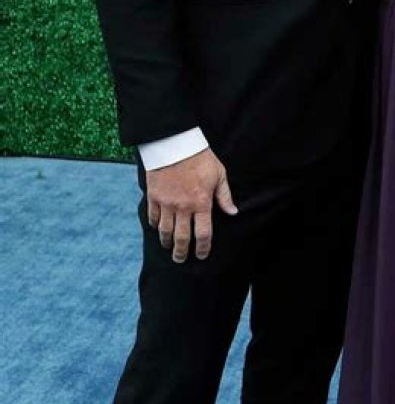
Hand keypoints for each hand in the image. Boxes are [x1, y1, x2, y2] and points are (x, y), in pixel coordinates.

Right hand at [147, 148, 237, 262]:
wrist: (174, 143)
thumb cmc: (200, 158)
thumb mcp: (219, 175)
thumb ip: (225, 196)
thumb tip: (233, 212)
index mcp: (201, 203)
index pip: (203, 234)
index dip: (202, 248)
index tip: (201, 255)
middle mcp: (183, 207)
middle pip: (181, 238)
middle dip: (181, 252)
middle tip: (181, 260)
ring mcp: (166, 203)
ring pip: (165, 231)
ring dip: (166, 242)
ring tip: (168, 248)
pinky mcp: (154, 196)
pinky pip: (153, 217)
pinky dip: (154, 225)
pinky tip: (157, 229)